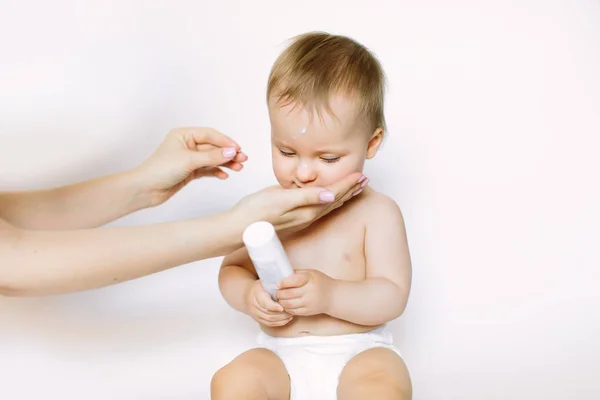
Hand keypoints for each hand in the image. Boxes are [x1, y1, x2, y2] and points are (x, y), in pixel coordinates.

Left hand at [134, 127, 247, 205]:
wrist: (145, 189)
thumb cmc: (160, 169)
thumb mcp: (189, 160)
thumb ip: (212, 156)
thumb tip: (232, 152)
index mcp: (183, 135)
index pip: (210, 135)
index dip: (225, 141)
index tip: (238, 149)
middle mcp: (187, 145)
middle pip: (213, 147)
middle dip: (228, 153)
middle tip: (243, 159)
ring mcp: (188, 158)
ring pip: (212, 159)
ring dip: (225, 163)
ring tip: (238, 168)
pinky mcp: (189, 171)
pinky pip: (207, 169)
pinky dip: (216, 172)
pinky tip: (224, 175)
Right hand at [232, 172, 368, 234]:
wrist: (237, 229)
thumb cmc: (254, 212)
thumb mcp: (280, 200)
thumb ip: (306, 197)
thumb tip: (331, 195)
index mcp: (307, 209)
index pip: (334, 194)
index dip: (348, 184)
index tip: (362, 175)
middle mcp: (307, 216)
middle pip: (335, 201)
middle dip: (350, 190)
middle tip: (364, 180)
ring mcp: (300, 219)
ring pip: (328, 206)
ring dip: (341, 196)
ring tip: (353, 188)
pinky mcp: (293, 219)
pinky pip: (318, 209)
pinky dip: (328, 201)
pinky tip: (326, 199)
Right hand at [246, 280, 293, 326]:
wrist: (247, 294)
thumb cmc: (260, 287)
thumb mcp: (265, 282)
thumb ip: (274, 284)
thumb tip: (288, 285)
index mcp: (256, 293)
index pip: (265, 303)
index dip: (274, 307)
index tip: (283, 307)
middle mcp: (253, 305)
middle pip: (268, 313)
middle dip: (281, 314)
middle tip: (291, 310)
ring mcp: (255, 314)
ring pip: (269, 320)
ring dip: (281, 319)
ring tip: (291, 314)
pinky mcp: (258, 320)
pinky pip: (269, 324)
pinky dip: (279, 323)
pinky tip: (287, 319)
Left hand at [275, 269, 334, 315]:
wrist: (333, 296)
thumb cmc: (320, 282)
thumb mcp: (311, 273)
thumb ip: (297, 273)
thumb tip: (281, 274)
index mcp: (310, 279)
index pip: (294, 281)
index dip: (283, 283)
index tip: (277, 283)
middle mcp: (310, 292)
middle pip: (289, 294)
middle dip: (279, 293)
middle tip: (275, 292)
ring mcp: (309, 303)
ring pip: (289, 304)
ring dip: (281, 302)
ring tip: (279, 298)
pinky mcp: (308, 311)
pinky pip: (293, 311)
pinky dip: (287, 308)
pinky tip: (286, 304)